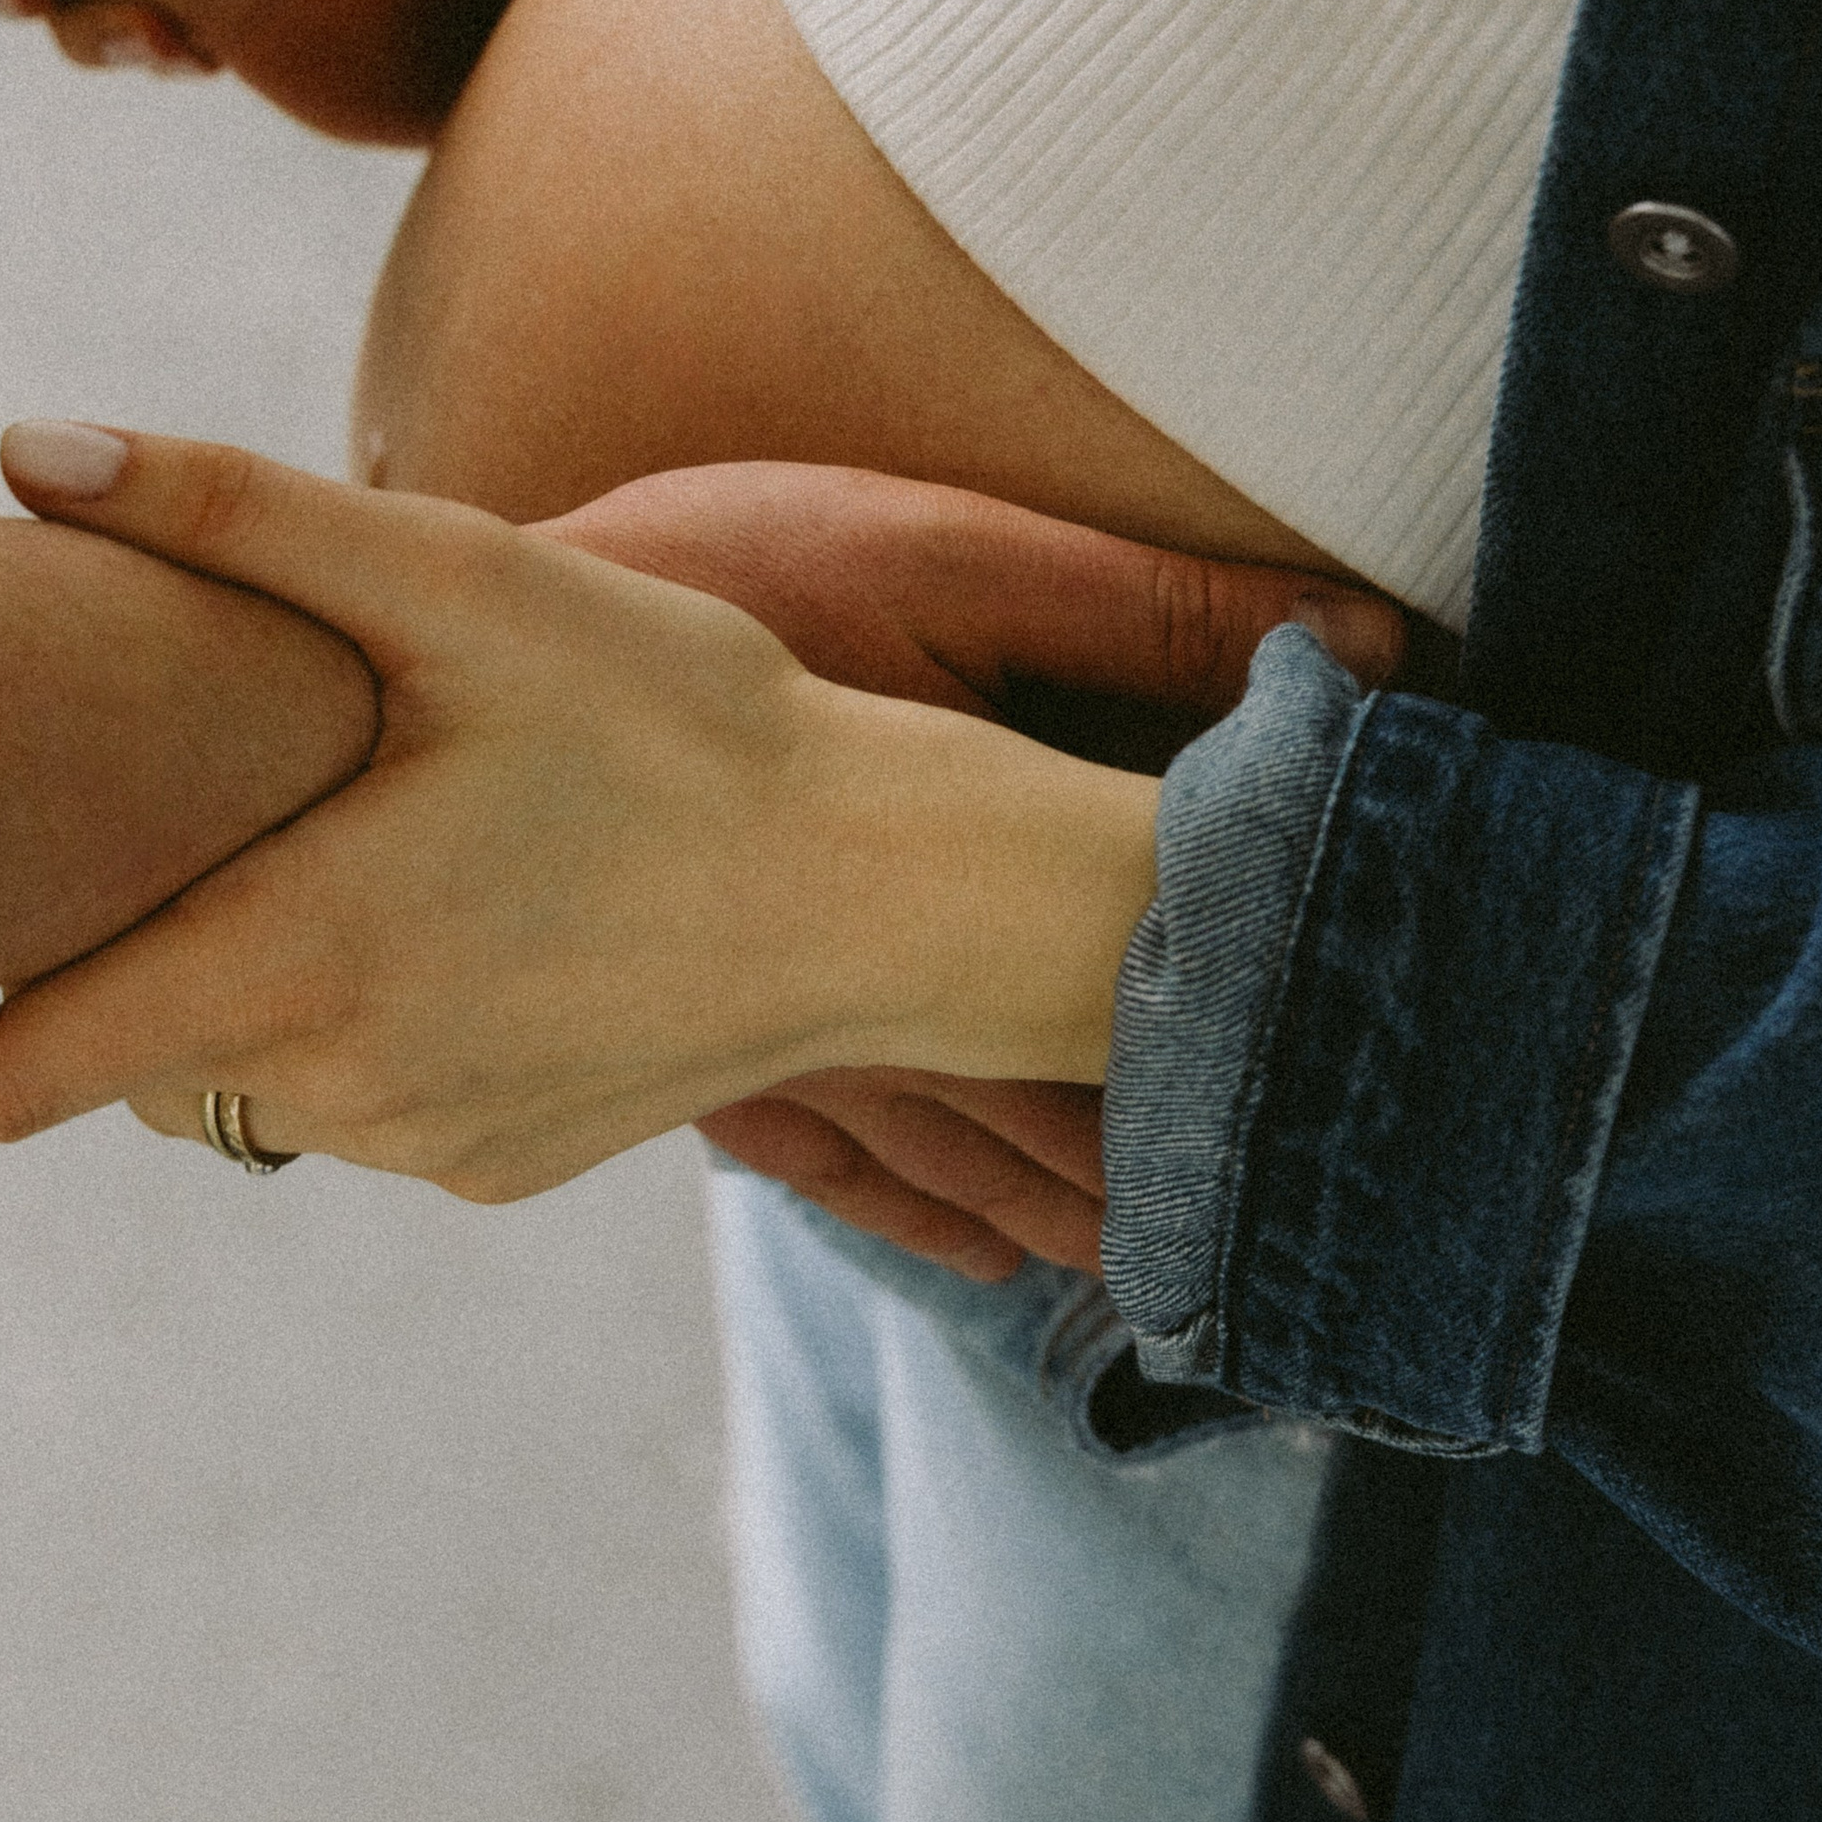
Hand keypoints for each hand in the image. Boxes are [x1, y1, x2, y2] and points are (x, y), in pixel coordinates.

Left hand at [0, 433, 1166, 1184]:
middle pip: (125, 1058)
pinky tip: (446, 912)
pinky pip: (359, 1101)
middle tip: (104, 826)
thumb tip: (27, 447)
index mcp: (294, 963)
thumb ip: (233, 517)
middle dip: (83, 960)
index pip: (10, 1079)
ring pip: (243, 1078)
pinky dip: (346, 1019)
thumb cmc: (685, 725)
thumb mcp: (465, 584)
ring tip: (318, 838)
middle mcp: (339, 1089)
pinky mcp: (501, 1166)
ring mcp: (425, 1144)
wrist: (895, 893)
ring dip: (232, 980)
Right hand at [532, 460, 1407, 1281]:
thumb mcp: (934, 550)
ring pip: (964, 1166)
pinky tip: (992, 1257)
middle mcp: (871, 990)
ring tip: (1197, 1271)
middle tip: (1317, 1238)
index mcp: (956, 873)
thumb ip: (1153, 605)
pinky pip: (839, 1178)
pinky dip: (931, 1221)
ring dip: (1074, 1212)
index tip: (1369, 1106)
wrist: (441, 649)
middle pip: (1065, 1108)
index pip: (1147, 997)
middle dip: (1188, 1166)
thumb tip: (1380, 644)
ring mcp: (776, 1043)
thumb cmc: (706, 563)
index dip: (1261, 1055)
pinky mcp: (697, 1056)